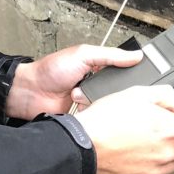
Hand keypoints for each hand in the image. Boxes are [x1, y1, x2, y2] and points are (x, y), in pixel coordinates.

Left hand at [6, 44, 142, 119]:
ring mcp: (92, 102)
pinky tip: (85, 109)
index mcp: (99, 68)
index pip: (123, 71)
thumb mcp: (83, 55)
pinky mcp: (86, 117)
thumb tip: (136, 55)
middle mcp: (97, 85)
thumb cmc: (51, 70)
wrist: (30, 93)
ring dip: (99, 101)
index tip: (143, 77)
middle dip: (114, 91)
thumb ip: (110, 55)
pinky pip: (98, 118)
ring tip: (83, 96)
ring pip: (110, 105)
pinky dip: (93, 114)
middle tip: (105, 88)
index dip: (132, 74)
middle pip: (119, 91)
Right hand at [77, 84, 173, 173]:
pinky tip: (134, 155)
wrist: (81, 148)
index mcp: (171, 131)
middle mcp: (167, 155)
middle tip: (167, 131)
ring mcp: (155, 172)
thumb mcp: (136, 93)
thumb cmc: (106, 120)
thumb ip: (163, 95)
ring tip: (143, 142)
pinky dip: (150, 167)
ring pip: (172, 164)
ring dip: (166, 154)